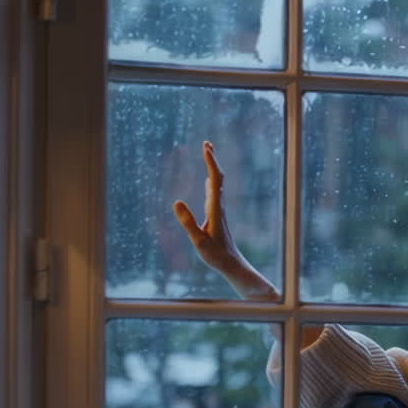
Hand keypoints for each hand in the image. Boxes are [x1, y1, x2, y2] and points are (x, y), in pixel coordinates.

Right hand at [173, 141, 243, 271]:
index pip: (214, 180)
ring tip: (207, 154)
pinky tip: (208, 180)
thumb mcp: (198, 240)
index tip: (205, 147)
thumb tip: (176, 202)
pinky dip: (211, 180)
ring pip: (217, 184)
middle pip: (218, 177)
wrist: (231, 264)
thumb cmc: (215, 255)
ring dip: (212, 168)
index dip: (210, 162)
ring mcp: (219, 210)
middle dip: (212, 159)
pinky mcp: (217, 215)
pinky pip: (215, 193)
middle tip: (206, 143)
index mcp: (215, 209)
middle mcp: (219, 206)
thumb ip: (187, 222)